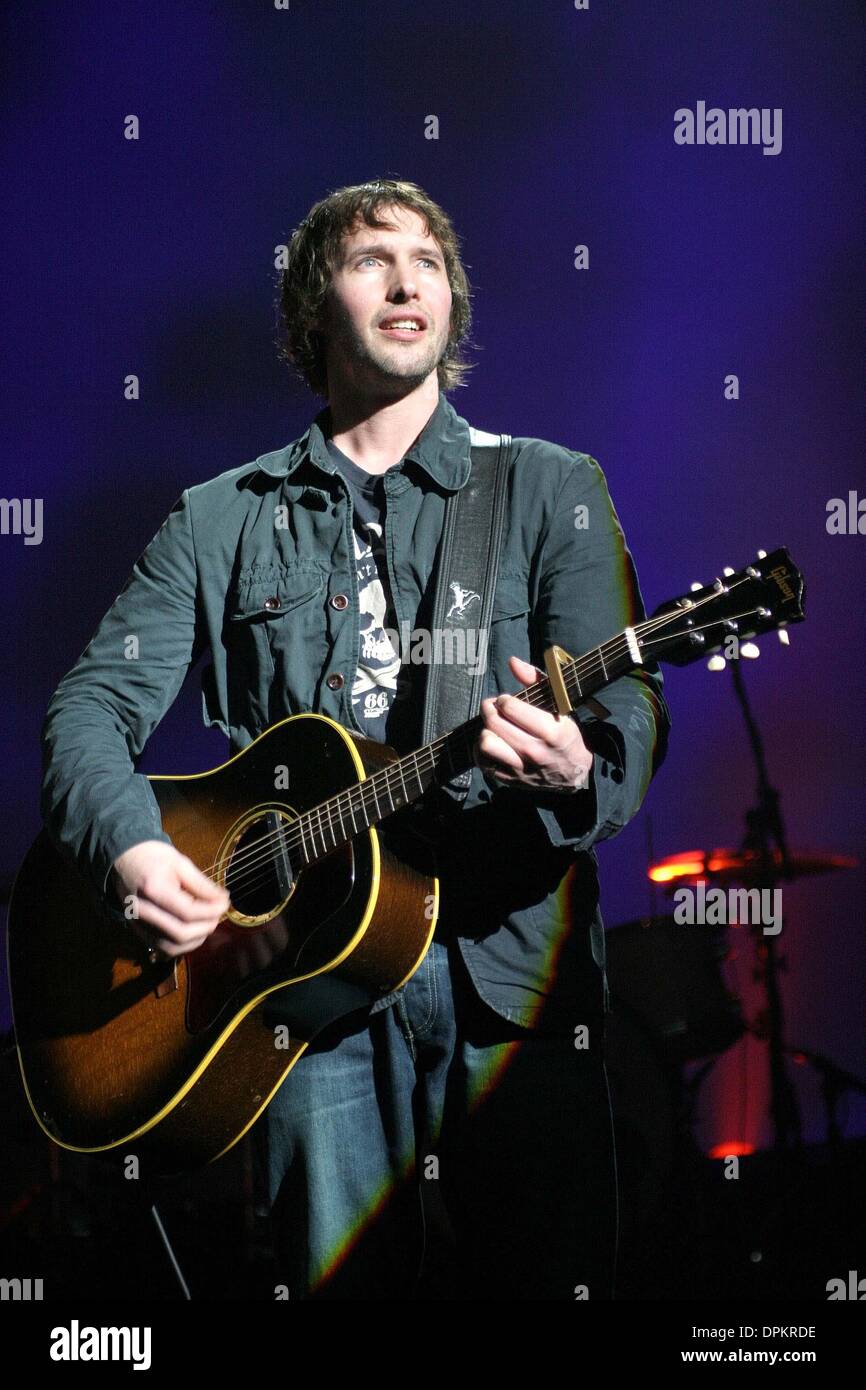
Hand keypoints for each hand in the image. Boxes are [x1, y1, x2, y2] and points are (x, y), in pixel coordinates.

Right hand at [111, 840, 230, 958]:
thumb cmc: (154, 857)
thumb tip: (222, 900)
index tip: (226, 902)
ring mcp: (137, 924)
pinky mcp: (138, 932)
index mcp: (152, 889)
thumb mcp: (180, 863)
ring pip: (171, 947)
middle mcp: (142, 912)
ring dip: (196, 939)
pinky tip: (193, 931)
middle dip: (206, 926)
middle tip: (218, 913)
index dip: (211, 910)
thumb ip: (201, 884)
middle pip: (180, 933)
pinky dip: (182, 945)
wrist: (125, 859)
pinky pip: (163, 948)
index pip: (187, 911)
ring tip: (208, 922)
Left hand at [473, 655, 593, 793]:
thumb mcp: (560, 705)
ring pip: (486, 744)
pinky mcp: (510, 780)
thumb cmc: (565, 734)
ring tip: (493, 727)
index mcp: (550, 732)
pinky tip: (492, 742)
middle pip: (495, 723)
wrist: (573, 774)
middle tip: (494, 708)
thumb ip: (536, 681)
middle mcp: (534, 752)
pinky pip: (483, 762)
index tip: (507, 701)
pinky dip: (482, 750)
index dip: (504, 700)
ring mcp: (521, 768)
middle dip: (490, 709)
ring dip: (486, 731)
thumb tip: (512, 662)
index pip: (511, 708)